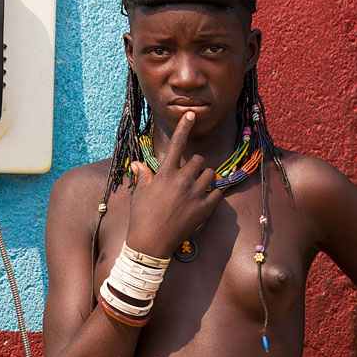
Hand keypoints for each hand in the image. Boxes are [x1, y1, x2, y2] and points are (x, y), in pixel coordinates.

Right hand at [125, 112, 224, 258]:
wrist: (150, 243)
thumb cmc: (141, 216)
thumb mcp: (139, 194)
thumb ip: (143, 176)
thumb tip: (138, 164)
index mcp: (165, 174)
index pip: (176, 144)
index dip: (184, 127)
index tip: (191, 114)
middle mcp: (182, 180)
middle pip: (198, 161)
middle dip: (195, 165)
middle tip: (188, 176)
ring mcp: (195, 194)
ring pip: (210, 174)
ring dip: (206, 177)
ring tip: (197, 187)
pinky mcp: (205, 209)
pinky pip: (218, 193)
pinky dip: (213, 194)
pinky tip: (205, 199)